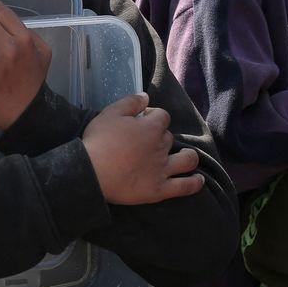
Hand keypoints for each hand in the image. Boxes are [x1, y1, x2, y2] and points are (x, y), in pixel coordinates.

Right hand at [82, 93, 203, 204]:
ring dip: (188, 156)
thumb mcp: (110, 113)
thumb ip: (131, 102)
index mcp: (150, 128)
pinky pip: (185, 187)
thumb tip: (147, 97)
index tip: (142, 120)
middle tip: (146, 142)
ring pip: (187, 160)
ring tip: (183, 157)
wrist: (90, 173)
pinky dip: (194, 183)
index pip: (162, 116)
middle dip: (160, 136)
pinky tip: (197, 179)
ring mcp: (162, 170)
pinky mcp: (159, 189)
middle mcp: (161, 147)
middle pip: (169, 138)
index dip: (153, 116)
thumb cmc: (98, 141)